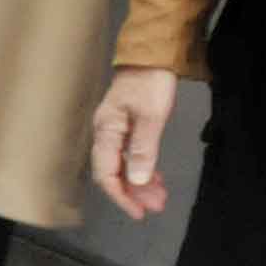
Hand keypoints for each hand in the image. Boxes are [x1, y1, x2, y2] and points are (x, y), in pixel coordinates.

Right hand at [89, 66, 180, 219]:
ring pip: (123, 166)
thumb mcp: (152, 116)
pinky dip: (142, 169)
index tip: (138, 212)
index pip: (106, 174)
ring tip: (159, 196)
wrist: (153, 54)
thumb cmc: (151, 81)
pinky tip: (154, 176)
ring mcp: (115, 130)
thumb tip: (136, 181)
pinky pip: (129, 155)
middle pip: (113, 173)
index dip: (121, 196)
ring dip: (139, 183)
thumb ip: (143, 150)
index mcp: (106, 132)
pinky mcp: (127, 126)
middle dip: (134, 193)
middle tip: (156, 206)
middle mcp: (106, 134)